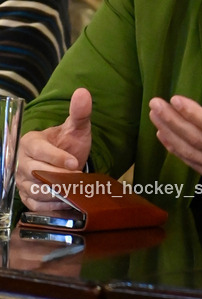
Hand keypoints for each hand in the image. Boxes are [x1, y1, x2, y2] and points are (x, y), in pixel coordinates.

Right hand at [17, 88, 92, 210]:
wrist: (65, 158)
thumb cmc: (68, 141)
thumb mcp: (76, 127)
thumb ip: (79, 112)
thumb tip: (83, 93)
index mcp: (30, 142)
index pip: (40, 151)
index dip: (56, 158)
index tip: (74, 163)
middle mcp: (22, 161)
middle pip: (36, 172)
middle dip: (59, 177)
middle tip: (78, 180)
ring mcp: (22, 180)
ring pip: (35, 189)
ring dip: (55, 192)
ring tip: (74, 191)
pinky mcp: (27, 196)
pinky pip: (34, 204)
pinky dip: (50, 205)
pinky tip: (66, 202)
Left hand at [149, 53, 201, 191]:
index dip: (192, 113)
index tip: (174, 99)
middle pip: (195, 139)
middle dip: (172, 121)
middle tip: (154, 104)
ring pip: (190, 153)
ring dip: (170, 135)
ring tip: (155, 117)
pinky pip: (193, 164)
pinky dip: (177, 151)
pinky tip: (165, 138)